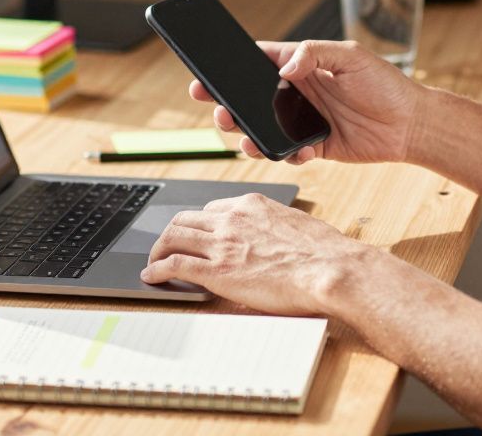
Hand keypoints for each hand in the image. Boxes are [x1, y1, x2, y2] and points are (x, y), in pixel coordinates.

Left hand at [141, 193, 374, 314]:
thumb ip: (274, 226)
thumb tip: (272, 239)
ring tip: (153, 260)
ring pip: (173, 236)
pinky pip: (174, 265)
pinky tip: (151, 276)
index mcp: (251, 204)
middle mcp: (231, 218)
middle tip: (166, 246)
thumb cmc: (323, 253)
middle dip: (172, 233)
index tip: (197, 234)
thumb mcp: (295, 225)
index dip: (200, 223)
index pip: (212, 208)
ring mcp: (222, 243)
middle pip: (185, 218)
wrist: (330, 268)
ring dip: (158, 249)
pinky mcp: (216, 270)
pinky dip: (156, 269)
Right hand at [190, 40, 421, 163]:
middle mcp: (298, 93)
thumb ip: (315, 54)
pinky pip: (288, 153)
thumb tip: (285, 68)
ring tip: (244, 138)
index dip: (230, 67)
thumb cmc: (386, 84)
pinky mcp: (314, 147)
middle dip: (228, 104)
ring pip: (263, 128)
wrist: (412, 124)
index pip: (258, 61)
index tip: (208, 73)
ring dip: (248, 134)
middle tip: (218, 110)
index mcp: (302, 65)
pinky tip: (298, 152)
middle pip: (250, 98)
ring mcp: (304, 121)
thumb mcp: (352, 57)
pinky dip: (286, 155)